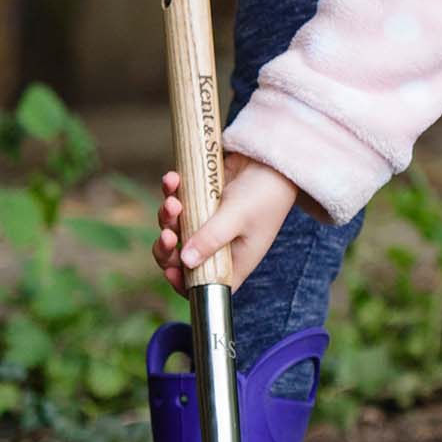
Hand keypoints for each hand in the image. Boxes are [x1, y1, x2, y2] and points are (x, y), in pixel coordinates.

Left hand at [150, 154, 301, 294]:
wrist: (274, 158)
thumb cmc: (266, 193)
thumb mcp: (239, 218)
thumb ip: (212, 239)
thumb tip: (185, 261)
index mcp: (233, 260)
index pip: (205, 284)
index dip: (183, 283)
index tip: (171, 270)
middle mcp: (218, 244)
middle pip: (181, 258)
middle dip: (168, 248)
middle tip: (168, 235)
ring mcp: (207, 220)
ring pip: (174, 227)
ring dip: (167, 216)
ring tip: (173, 201)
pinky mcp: (200, 197)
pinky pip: (176, 198)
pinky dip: (170, 190)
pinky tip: (173, 178)